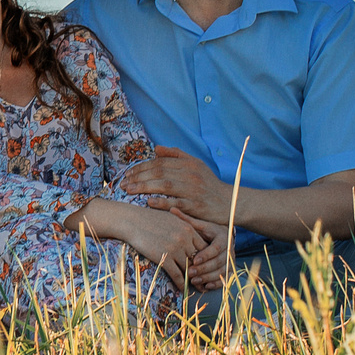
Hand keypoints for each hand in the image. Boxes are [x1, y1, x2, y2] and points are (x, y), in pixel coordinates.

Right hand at [79, 198, 209, 291]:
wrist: (131, 221)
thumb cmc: (150, 218)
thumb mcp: (172, 218)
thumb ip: (185, 227)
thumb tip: (192, 237)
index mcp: (188, 229)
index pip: (204, 248)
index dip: (206, 259)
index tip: (206, 267)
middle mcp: (184, 239)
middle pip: (198, 260)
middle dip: (202, 271)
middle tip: (205, 280)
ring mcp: (174, 249)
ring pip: (189, 269)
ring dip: (193, 280)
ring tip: (197, 287)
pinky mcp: (164, 258)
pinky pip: (177, 275)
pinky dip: (182, 284)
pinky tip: (183, 289)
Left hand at [120, 145, 234, 225]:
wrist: (231, 202)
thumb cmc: (209, 184)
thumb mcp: (196, 164)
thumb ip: (176, 155)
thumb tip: (156, 148)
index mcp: (188, 164)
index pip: (160, 162)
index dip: (141, 167)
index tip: (127, 174)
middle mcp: (190, 175)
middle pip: (159, 173)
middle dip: (138, 177)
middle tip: (123, 184)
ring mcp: (193, 190)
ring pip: (164, 186)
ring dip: (144, 188)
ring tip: (129, 191)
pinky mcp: (196, 206)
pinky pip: (176, 203)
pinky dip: (162, 202)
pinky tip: (148, 202)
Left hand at [180, 213, 231, 289]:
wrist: (222, 237)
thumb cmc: (206, 230)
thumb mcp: (199, 224)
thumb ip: (187, 220)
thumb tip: (171, 209)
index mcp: (223, 237)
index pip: (216, 248)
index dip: (206, 254)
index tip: (194, 260)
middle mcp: (229, 249)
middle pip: (219, 262)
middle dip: (204, 268)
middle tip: (190, 272)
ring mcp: (231, 260)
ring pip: (221, 271)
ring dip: (208, 277)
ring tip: (194, 280)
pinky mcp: (230, 269)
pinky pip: (225, 278)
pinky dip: (216, 283)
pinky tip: (205, 287)